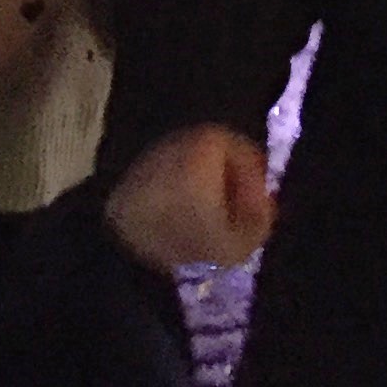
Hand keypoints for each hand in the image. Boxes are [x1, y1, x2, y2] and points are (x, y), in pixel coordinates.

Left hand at [108, 125, 275, 269]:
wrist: (121, 248)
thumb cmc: (186, 241)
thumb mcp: (240, 242)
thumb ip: (262, 219)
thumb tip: (265, 205)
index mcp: (209, 143)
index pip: (246, 153)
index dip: (257, 184)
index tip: (258, 212)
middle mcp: (180, 137)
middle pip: (219, 157)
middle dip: (231, 185)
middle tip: (237, 218)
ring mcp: (153, 152)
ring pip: (192, 167)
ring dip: (205, 191)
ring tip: (210, 225)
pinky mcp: (133, 172)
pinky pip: (168, 179)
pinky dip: (179, 195)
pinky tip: (181, 223)